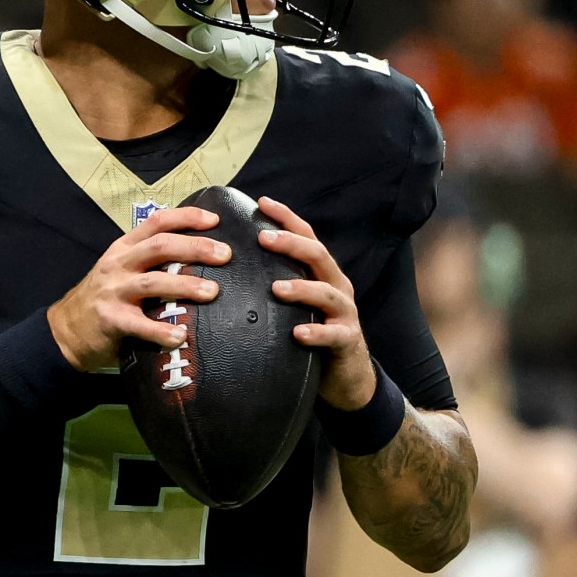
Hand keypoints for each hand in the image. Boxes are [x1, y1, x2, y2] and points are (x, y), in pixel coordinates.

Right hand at [47, 206, 226, 372]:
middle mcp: (118, 264)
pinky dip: (162, 330)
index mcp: (124, 248)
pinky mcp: (110, 319)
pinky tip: (180, 335)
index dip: (187, 217)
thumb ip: (149, 262)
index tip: (215, 220)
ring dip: (185, 285)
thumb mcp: (121, 270)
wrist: (66, 329)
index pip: (157, 222)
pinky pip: (140, 324)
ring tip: (212, 292)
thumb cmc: (103, 298)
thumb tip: (197, 258)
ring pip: (153, 282)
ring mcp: (112, 291)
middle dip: (195, 248)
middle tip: (224, 255)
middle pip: (160, 247)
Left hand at [255, 197, 374, 409]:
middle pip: (318, 256)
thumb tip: (229, 268)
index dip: (287, 218)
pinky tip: (298, 333)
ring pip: (326, 293)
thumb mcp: (295, 304)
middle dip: (292, 244)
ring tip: (276, 288)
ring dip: (301, 288)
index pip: (306, 237)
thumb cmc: (312, 333)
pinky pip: (333, 335)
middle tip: (264, 238)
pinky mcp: (346, 341)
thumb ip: (275, 284)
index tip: (262, 202)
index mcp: (322, 273)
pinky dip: (316, 332)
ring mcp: (344, 313)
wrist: (346, 375)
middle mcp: (336, 286)